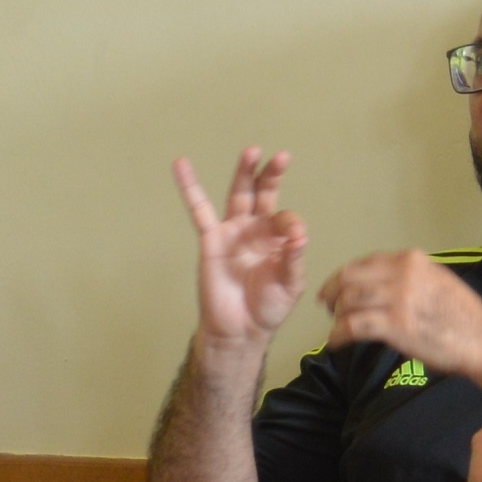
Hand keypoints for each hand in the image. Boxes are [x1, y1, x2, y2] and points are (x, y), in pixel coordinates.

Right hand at [174, 150, 307, 354]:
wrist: (240, 330)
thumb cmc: (267, 308)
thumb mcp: (290, 286)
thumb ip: (294, 260)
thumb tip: (300, 236)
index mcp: (278, 238)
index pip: (286, 219)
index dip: (291, 226)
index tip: (295, 239)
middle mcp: (255, 229)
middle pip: (264, 193)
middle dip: (272, 175)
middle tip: (282, 157)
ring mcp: (232, 232)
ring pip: (238, 195)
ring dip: (244, 172)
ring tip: (251, 151)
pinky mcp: (211, 241)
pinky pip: (199, 211)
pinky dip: (189, 187)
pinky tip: (181, 165)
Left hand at [318, 249, 481, 381]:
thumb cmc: (463, 316)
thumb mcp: (437, 280)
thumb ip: (409, 275)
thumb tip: (381, 280)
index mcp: (411, 260)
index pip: (364, 262)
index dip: (343, 276)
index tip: (334, 289)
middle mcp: (402, 274)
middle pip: (349, 278)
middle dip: (332, 293)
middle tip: (327, 308)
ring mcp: (398, 299)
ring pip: (348, 301)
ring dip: (336, 316)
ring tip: (336, 328)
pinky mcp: (395, 325)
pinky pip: (353, 326)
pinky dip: (338, 335)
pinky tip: (336, 342)